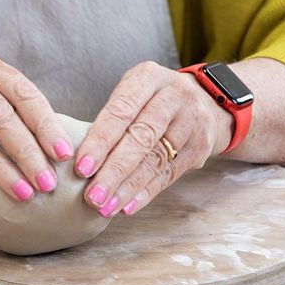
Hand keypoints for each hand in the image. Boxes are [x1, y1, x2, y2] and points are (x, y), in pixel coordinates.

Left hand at [75, 62, 230, 216]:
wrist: (206, 101)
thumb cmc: (152, 99)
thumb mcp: (134, 90)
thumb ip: (112, 116)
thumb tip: (78, 156)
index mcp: (149, 77)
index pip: (121, 110)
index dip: (100, 141)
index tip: (81, 167)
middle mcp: (175, 96)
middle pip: (141, 138)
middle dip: (113, 171)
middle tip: (92, 196)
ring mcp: (192, 121)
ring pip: (155, 160)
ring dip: (127, 188)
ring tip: (105, 207)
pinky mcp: (200, 147)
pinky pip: (169, 174)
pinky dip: (146, 193)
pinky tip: (127, 206)